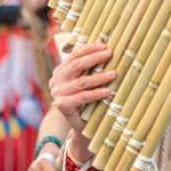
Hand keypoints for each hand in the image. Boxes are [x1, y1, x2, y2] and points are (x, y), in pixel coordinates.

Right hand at [49, 43, 114, 160]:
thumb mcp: (85, 81)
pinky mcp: (63, 105)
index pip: (74, 55)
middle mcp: (56, 80)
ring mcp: (58, 93)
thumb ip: (89, 68)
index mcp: (60, 71)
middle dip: (94, 58)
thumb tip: (107, 50)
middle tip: (110, 54)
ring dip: (99, 77)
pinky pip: (82, 97)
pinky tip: (107, 91)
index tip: (104, 45)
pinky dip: (96, 93)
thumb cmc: (86, 99)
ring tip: (114, 74)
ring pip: (81, 82)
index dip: (89, 49)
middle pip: (77, 66)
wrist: (81, 124)